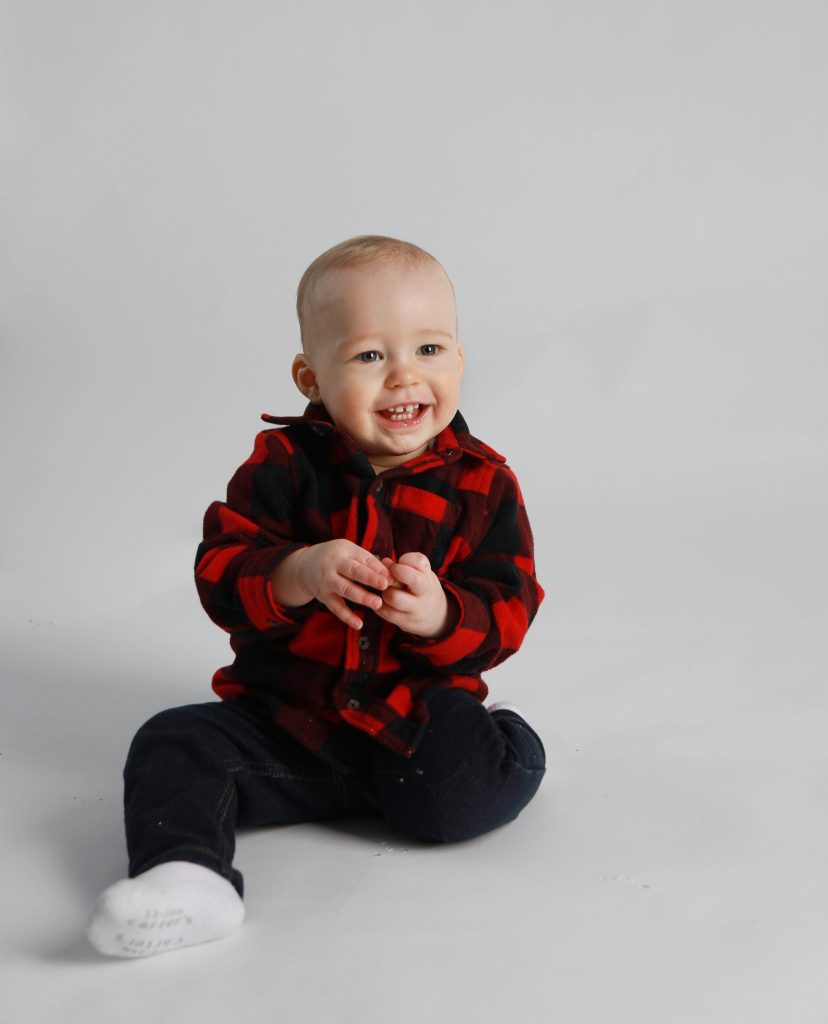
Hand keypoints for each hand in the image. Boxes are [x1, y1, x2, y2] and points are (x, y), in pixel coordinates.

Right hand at [272, 541, 390, 630]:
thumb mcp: (348, 551)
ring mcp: (327, 581)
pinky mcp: (323, 596)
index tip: (390, 576)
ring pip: (345, 589)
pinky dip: (347, 616)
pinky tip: (359, 624)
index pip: (363, 558)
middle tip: (385, 585)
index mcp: (344, 550)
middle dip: (369, 578)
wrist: (303, 566)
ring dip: (361, 597)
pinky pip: (336, 607)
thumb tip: (389, 573)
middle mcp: (333, 564)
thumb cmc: (335, 558)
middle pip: (353, 571)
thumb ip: (367, 561)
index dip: (377, 568)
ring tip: (377, 603)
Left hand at [375, 552, 456, 638]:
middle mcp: (424, 592)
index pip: (418, 561)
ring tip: (385, 591)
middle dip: (395, 573)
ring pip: (395, 597)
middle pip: (413, 579)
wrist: (434, 615)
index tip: (397, 565)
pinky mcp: (405, 622)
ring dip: (384, 592)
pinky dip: (379, 606)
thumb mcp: (421, 573)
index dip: (404, 560)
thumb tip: (384, 562)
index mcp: (427, 576)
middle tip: (387, 577)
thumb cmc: (421, 587)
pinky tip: (381, 602)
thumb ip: (404, 565)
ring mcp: (416, 609)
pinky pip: (387, 612)